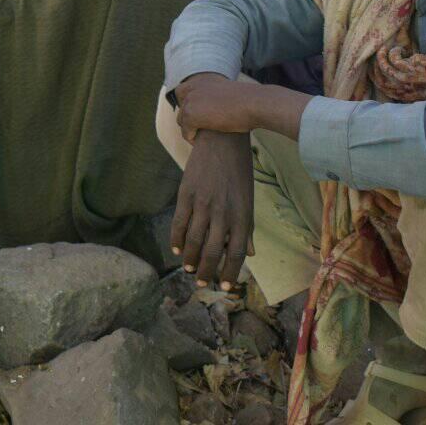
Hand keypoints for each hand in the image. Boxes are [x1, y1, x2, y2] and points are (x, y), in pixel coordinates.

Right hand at [170, 131, 253, 288]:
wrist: (222, 138)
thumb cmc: (238, 169)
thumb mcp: (248, 199)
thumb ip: (246, 227)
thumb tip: (249, 253)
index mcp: (242, 215)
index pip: (236, 253)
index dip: (230, 273)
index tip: (226, 287)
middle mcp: (223, 212)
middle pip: (212, 251)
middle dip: (206, 270)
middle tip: (201, 282)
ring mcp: (203, 202)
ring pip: (193, 240)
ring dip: (189, 259)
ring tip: (188, 269)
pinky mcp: (186, 192)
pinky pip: (179, 222)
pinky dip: (176, 238)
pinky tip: (176, 249)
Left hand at [173, 72, 258, 139]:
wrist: (254, 104)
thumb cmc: (248, 102)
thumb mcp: (227, 94)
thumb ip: (215, 97)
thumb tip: (212, 109)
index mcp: (201, 80)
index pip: (182, 92)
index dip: (187, 105)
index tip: (196, 116)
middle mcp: (193, 87)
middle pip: (181, 107)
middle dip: (187, 118)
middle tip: (198, 128)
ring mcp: (190, 101)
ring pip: (182, 120)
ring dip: (190, 129)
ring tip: (201, 136)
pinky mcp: (191, 115)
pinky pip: (186, 132)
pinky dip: (191, 138)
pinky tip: (200, 142)